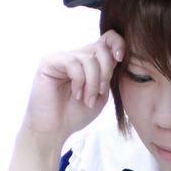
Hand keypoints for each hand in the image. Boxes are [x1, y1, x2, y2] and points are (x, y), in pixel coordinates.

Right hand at [19, 31, 127, 145]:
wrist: (54, 129)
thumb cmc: (76, 114)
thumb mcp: (100, 94)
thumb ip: (108, 75)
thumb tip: (117, 55)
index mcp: (90, 62)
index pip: (107, 40)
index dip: (118, 44)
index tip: (120, 59)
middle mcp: (76, 56)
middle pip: (101, 48)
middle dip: (106, 71)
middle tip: (101, 91)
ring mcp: (62, 58)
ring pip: (89, 59)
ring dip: (92, 83)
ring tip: (87, 100)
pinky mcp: (49, 62)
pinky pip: (72, 63)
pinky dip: (79, 81)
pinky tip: (76, 94)